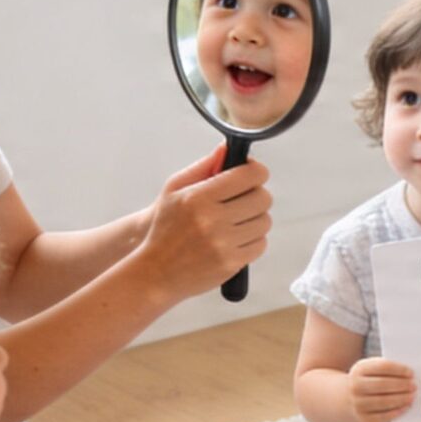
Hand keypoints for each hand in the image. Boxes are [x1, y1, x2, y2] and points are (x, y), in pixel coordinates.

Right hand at [132, 146, 272, 298]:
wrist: (156, 272)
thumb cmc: (164, 229)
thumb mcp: (174, 190)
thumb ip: (203, 167)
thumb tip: (227, 149)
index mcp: (199, 197)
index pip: (249, 175)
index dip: (256, 172)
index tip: (251, 175)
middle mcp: (213, 220)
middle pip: (263, 198)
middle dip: (257, 195)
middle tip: (244, 199)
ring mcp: (224, 244)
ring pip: (265, 221)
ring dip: (256, 219)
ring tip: (238, 220)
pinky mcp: (231, 263)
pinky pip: (261, 244)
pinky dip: (253, 240)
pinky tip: (236, 238)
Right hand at [348, 357, 415, 421]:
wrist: (348, 399)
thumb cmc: (369, 381)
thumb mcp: (372, 370)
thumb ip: (387, 369)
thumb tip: (409, 375)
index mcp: (359, 369)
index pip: (382, 367)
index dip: (399, 370)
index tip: (411, 373)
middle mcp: (355, 386)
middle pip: (382, 384)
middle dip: (401, 385)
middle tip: (413, 386)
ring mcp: (358, 404)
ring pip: (383, 401)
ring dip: (401, 399)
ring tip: (411, 396)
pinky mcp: (363, 419)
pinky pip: (382, 416)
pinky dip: (396, 412)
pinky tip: (405, 407)